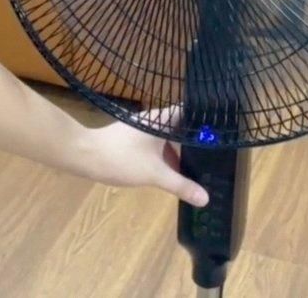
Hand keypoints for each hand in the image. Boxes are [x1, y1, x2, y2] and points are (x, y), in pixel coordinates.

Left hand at [75, 111, 208, 207]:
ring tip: (198, 166)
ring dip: (180, 151)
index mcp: (162, 119)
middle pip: (181, 126)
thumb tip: (205, 198)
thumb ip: (181, 185)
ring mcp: (143, 129)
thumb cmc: (122, 158)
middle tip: (215, 155)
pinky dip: (167, 155)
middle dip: (195, 141)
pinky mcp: (134, 138)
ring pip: (168, 137)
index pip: (190, 110)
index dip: (205, 117)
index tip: (222, 130)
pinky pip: (158, 144)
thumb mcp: (154, 174)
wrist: (85, 156)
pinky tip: (174, 171)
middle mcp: (154, 120)